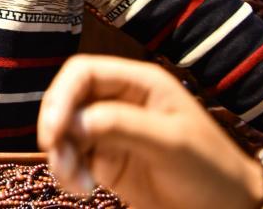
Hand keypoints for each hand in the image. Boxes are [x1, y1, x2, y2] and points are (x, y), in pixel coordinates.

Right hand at [37, 55, 262, 208]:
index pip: (84, 73)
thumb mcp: (170, 143)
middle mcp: (120, 100)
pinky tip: (83, 189)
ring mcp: (110, 130)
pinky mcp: (106, 159)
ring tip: (77, 184)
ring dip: (61, 154)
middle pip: (68, 99)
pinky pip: (73, 157)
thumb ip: (121, 126)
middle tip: (58, 159)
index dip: (62, 95)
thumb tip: (73, 122)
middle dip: (57, 128)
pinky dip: (68, 171)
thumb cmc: (209, 169)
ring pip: (66, 131)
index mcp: (139, 82)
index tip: (53, 130)